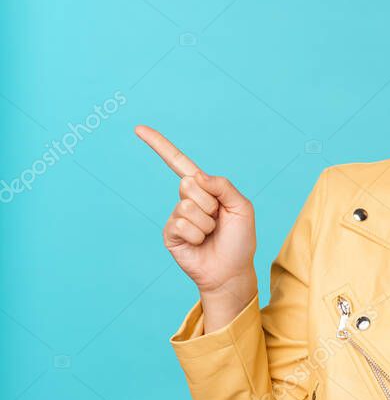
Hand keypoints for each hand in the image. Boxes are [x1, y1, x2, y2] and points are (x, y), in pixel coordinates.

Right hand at [135, 125, 257, 314]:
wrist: (231, 271)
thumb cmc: (239, 240)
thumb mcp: (242, 208)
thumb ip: (224, 187)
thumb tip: (197, 176)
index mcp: (204, 188)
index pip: (179, 162)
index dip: (159, 145)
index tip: (138, 128)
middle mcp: (187, 199)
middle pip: (189, 183)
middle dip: (211, 204)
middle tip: (218, 220)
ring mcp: (177, 216)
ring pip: (188, 206)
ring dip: (207, 223)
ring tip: (211, 234)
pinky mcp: (170, 233)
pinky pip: (182, 224)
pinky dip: (197, 235)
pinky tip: (200, 243)